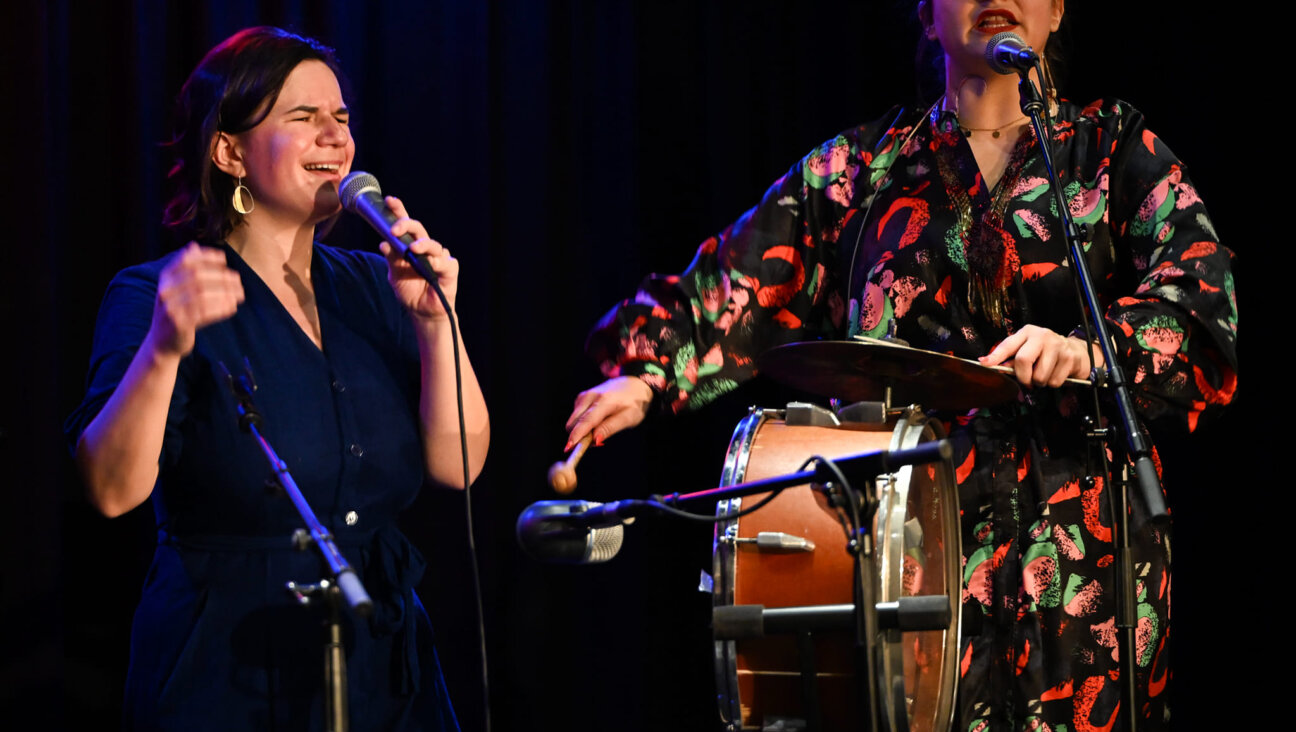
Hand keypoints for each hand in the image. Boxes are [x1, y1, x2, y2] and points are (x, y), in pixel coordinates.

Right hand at [150, 242, 243, 356]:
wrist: (162, 343)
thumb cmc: (175, 312)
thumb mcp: (175, 289)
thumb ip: (184, 269)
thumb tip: (194, 246)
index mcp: (165, 279)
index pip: (186, 260)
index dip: (205, 257)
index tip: (223, 259)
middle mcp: (165, 291)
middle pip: (197, 276)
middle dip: (221, 276)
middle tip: (238, 280)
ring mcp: (170, 307)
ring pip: (202, 294)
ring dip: (225, 293)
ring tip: (240, 294)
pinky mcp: (179, 323)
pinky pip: (204, 312)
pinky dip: (221, 308)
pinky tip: (232, 307)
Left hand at [379, 196, 456, 318]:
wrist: (422, 312)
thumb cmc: (409, 290)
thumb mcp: (395, 275)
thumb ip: (391, 259)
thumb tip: (384, 243)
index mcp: (409, 245)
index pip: (404, 225)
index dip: (398, 210)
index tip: (389, 201)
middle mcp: (424, 247)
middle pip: (418, 229)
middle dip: (406, 225)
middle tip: (395, 229)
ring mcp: (438, 257)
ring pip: (432, 244)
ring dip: (422, 244)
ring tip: (413, 249)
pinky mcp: (450, 268)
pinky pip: (444, 261)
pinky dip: (437, 261)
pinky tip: (432, 263)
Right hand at [565, 376, 652, 449]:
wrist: (633, 384)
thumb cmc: (634, 403)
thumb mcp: (630, 418)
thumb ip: (611, 428)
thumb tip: (594, 440)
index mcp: (604, 401)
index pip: (586, 421)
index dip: (576, 435)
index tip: (569, 448)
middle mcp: (590, 396)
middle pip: (574, 423)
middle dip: (580, 437)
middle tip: (597, 441)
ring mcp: (584, 396)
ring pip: (573, 421)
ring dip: (582, 431)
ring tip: (601, 429)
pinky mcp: (581, 398)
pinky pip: (576, 417)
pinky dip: (583, 424)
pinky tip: (597, 421)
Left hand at [980, 324, 1101, 387]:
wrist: (1077, 351)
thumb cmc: (1047, 352)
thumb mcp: (1029, 350)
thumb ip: (1013, 359)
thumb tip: (996, 368)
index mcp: (1027, 332)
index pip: (1008, 345)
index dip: (995, 357)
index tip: (984, 364)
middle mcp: (1042, 335)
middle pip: (1022, 360)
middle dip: (1023, 377)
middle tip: (1027, 381)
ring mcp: (1057, 345)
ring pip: (1039, 375)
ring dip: (1040, 382)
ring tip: (1045, 374)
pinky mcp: (1069, 357)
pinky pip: (1054, 381)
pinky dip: (1053, 383)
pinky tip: (1056, 374)